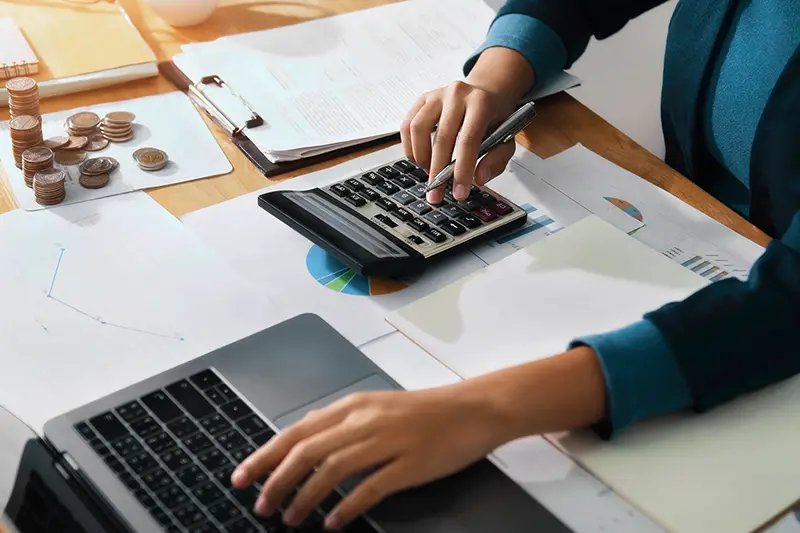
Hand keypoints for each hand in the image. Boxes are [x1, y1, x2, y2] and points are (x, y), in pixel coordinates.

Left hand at [231, 386, 513, 529]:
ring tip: (289, 518)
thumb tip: (304, 433)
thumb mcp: (376, 405)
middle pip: (307, 451)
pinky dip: (345, 506)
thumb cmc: (425, 410)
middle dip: (276, 480)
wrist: (472, 409)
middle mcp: (364, 420)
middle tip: (261, 504)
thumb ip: (340, 419)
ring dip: (304, 496)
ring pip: (331, 469)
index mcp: (353, 406)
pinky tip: (332, 521)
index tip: (242, 476)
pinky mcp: (408, 464)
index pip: (296, 431)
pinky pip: (369, 488)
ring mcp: (387, 441)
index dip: (265, 456)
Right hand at [400, 47, 534, 203]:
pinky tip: (419, 159)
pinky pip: (407, 125)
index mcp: (481, 103)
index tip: (459, 193)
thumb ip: (497, 159)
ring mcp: (437, 95)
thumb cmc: (494, 117)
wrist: (486, 92)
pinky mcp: (422, 100)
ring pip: (418, 129)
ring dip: (421, 157)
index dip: (462, 170)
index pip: (468, 140)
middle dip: (438, 172)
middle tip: (436, 194)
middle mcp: (457, 95)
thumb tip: (478, 178)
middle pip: (442, 138)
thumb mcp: (506, 138)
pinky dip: (410, 147)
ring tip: (429, 172)